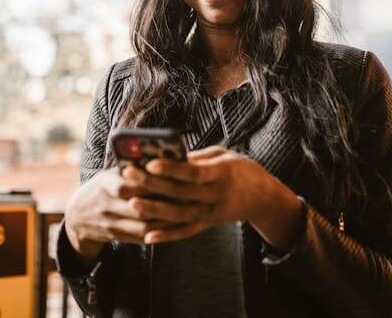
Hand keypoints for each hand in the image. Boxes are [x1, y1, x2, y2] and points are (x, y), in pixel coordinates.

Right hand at [62, 166, 206, 263]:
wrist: (77, 217)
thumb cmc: (101, 188)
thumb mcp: (109, 173)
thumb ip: (129, 168)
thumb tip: (159, 155)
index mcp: (105, 183)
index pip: (131, 183)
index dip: (154, 181)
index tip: (175, 176)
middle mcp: (107, 205)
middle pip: (140, 206)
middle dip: (165, 202)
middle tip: (189, 196)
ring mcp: (111, 223)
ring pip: (143, 225)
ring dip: (166, 220)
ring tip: (187, 212)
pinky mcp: (117, 237)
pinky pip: (141, 238)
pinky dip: (159, 233)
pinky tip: (176, 226)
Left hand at [137, 146, 305, 250]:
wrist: (263, 198)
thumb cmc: (241, 169)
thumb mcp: (224, 155)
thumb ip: (197, 157)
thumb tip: (168, 155)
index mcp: (222, 173)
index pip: (193, 172)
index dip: (172, 169)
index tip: (149, 163)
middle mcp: (216, 195)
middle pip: (181, 192)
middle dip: (153, 185)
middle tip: (128, 176)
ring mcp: (212, 213)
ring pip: (180, 215)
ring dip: (155, 211)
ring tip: (132, 203)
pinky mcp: (208, 224)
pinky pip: (186, 232)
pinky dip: (168, 236)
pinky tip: (148, 236)